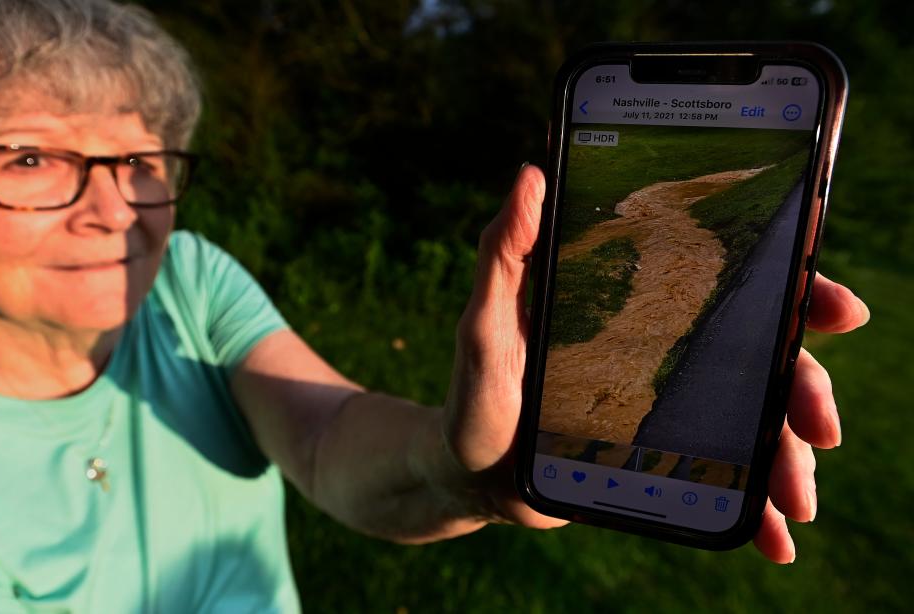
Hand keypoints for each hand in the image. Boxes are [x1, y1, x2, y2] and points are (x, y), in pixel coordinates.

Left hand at [442, 163, 869, 560]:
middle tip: (820, 428)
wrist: (468, 472)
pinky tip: (773, 538)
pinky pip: (727, 478)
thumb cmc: (475, 390)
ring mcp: (670, 407)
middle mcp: (665, 350)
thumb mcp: (484, 324)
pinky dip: (757, 508)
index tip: (836, 309)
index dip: (792, 289)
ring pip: (755, 421)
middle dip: (805, 388)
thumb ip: (504, 257)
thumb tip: (530, 175)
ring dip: (789, 459)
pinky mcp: (664, 458)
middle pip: (760, 357)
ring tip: (795, 502)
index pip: (727, 283)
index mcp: (637, 306)